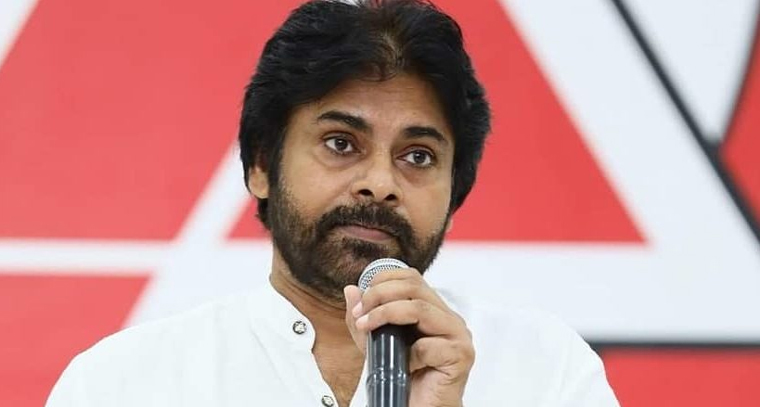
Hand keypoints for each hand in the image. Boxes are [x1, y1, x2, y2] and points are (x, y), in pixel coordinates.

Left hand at [343, 268, 474, 406]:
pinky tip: (403, 366)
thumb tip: (351, 289)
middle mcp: (449, 318)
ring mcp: (458, 336)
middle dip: (380, 295)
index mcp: (434, 310)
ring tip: (367, 328)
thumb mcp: (375, 344)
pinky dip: (409, 354)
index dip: (383, 281)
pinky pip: (429, 345)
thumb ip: (365, 317)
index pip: (411, 278)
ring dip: (386, 314)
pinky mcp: (460, 356)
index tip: (360, 302)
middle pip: (415, 286)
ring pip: (420, 308)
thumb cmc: (403, 379)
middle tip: (360, 313)